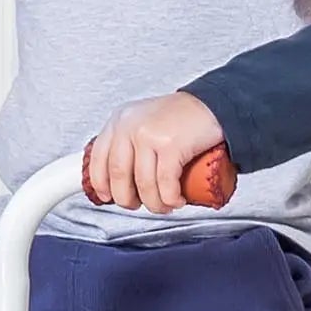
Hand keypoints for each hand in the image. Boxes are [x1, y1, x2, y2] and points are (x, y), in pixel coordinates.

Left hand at [84, 92, 225, 213]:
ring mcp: (149, 135)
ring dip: (154, 203)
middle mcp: (130, 126)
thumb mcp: (143, 120)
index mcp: (119, 120)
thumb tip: (116, 177)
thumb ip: (127, 140)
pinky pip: (165, 184)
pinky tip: (176, 200)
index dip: (100, 183)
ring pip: (143, 184)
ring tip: (164, 205)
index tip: (107, 197)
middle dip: (127, 199)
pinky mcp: (170, 145)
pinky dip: (170, 198)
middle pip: (118, 175)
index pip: (98, 158)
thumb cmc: (180, 117)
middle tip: (138, 204)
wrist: (213, 105)